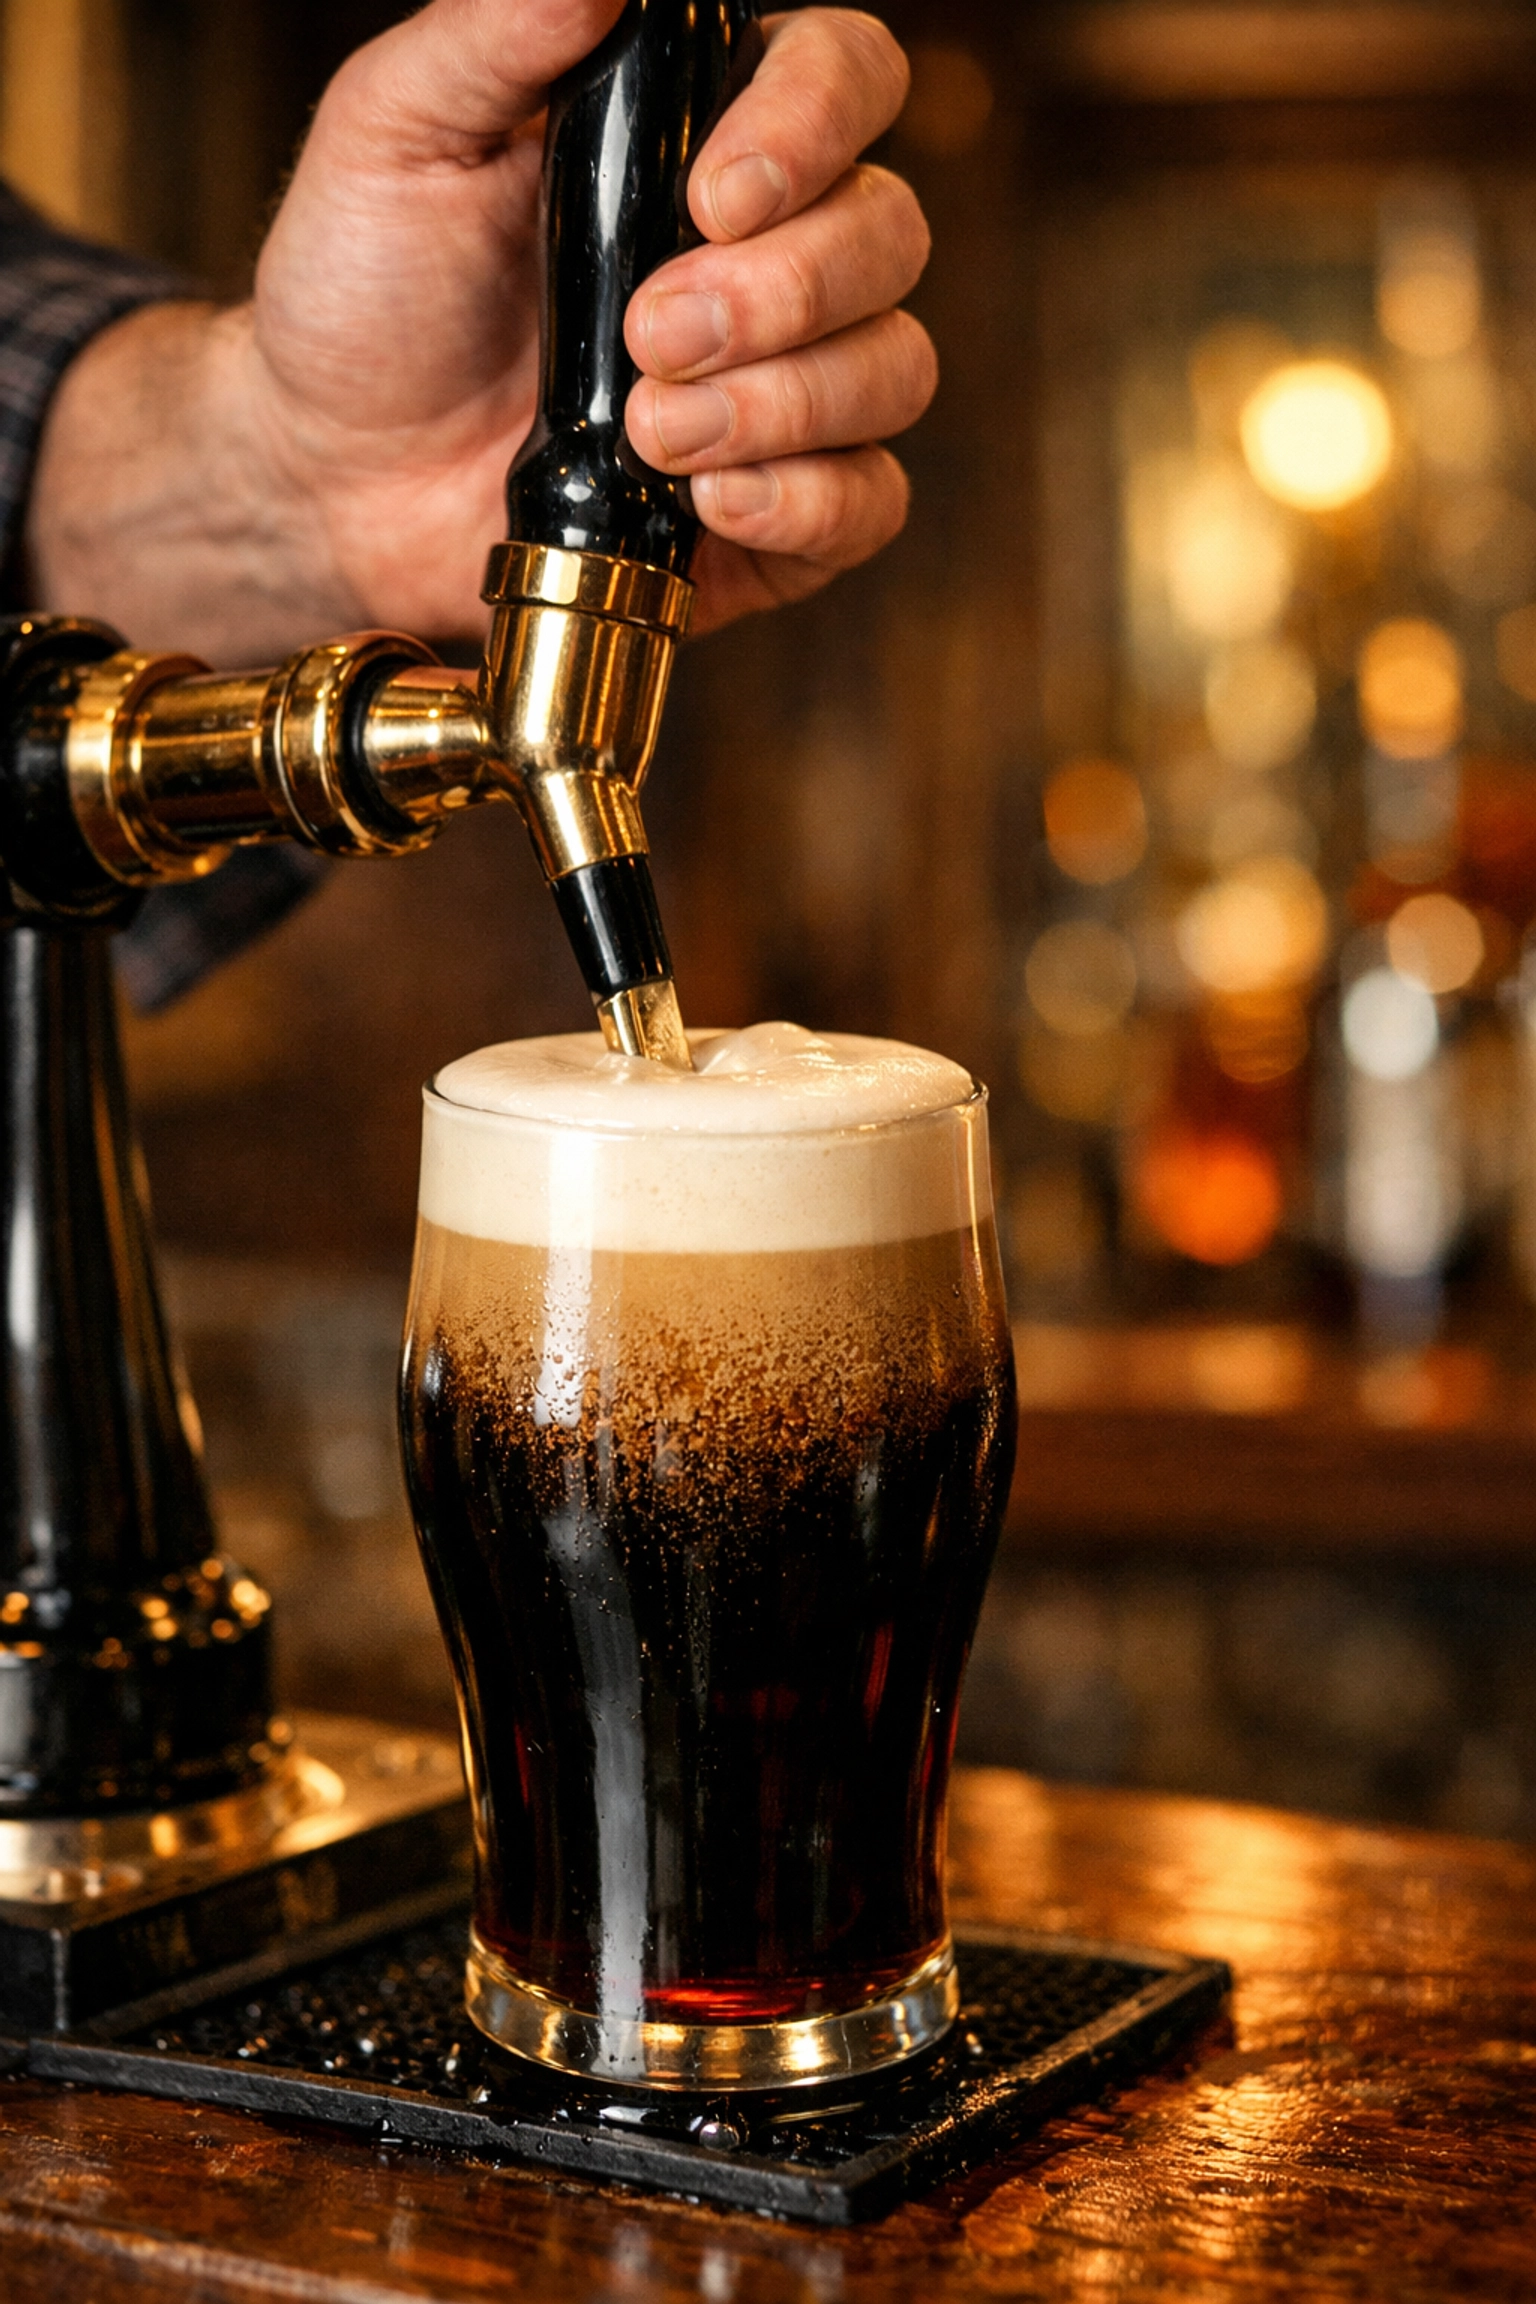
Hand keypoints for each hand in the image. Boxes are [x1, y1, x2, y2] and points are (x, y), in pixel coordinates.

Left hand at [28, 3, 933, 661]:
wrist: (334, 477)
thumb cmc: (366, 295)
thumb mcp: (394, 134)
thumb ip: (493, 35)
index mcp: (697, 136)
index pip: (847, 78)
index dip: (815, 125)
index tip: (716, 196)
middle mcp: (768, 253)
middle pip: (888, 234)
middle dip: (781, 292)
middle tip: (649, 335)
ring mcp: (784, 387)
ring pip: (892, 369)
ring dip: (779, 403)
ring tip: (649, 430)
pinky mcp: (780, 513)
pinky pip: (867, 501)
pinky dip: (802, 501)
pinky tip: (706, 502)